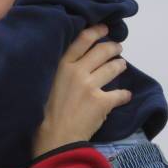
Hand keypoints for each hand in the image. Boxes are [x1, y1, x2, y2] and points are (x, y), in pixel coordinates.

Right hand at [33, 25, 131, 157]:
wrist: (52, 139)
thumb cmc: (41, 113)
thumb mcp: (45, 84)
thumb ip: (58, 72)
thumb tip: (73, 63)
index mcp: (61, 66)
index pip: (82, 40)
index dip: (96, 31)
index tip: (104, 29)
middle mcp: (77, 71)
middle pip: (102, 50)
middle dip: (113, 47)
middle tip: (117, 48)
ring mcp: (90, 86)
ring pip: (113, 67)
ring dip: (120, 65)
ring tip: (121, 65)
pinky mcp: (102, 102)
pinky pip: (120, 94)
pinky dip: (124, 95)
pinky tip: (125, 96)